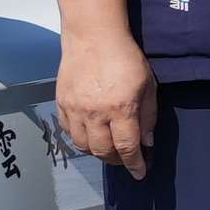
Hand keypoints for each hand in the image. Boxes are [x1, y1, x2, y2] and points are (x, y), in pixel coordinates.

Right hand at [57, 30, 155, 176]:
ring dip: (98, 152)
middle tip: (126, 159)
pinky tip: (92, 136)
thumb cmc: (125, 58)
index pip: (127, 147)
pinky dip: (81, 139)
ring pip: (83, 145)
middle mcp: (95, 113)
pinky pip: (68, 131)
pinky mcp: (61, 103)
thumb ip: (148, 116)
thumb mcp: (148, 86)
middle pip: (103, 151)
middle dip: (117, 161)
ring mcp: (75, 109)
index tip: (140, 173)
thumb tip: (147, 142)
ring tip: (110, 148)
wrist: (93, 37)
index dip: (135, 164)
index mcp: (121, 108)